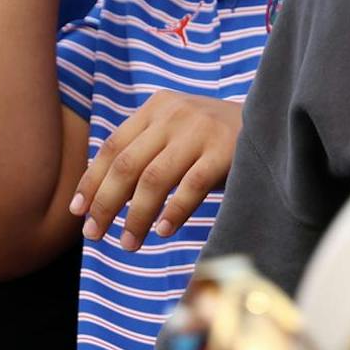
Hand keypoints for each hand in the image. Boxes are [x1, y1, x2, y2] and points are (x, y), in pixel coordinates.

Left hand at [70, 92, 242, 250]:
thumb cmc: (216, 137)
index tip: (78, 212)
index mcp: (157, 107)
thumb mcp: (178, 131)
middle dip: (105, 204)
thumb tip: (103, 197)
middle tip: (95, 235)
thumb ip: (146, 151)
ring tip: (128, 243)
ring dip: (136, 216)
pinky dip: (174, 212)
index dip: (91, 181)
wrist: (271, 120)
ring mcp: (200, 130)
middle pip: (126, 165)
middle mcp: (174, 114)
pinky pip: (191, 186)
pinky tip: (163, 231)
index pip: (112, 147)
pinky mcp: (225, 150)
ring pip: (153, 179)